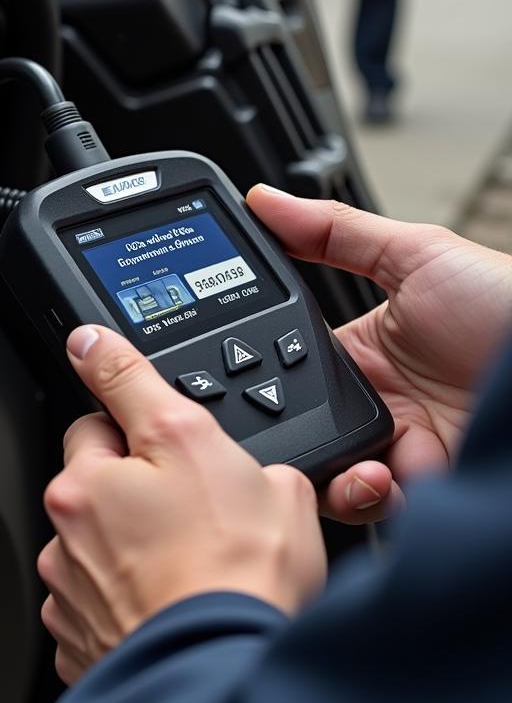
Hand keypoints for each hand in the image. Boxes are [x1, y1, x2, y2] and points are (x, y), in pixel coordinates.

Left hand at [38, 325, 325, 684]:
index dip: (135, 414)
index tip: (102, 365)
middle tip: (184, 506)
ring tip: (181, 565)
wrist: (223, 673)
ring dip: (119, 542)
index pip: (100, 409)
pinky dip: (116, 597)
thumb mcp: (246, 466)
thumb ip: (206, 422)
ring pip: (87, 539)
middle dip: (128, 480)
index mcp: (100, 473)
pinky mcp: (71, 631)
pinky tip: (162, 604)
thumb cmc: (240, 579)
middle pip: (91, 475)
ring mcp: (67, 578)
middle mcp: (71, 519)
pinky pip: (89, 597)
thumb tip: (194, 416)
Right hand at [247, 185, 511, 519]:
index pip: (279, 363)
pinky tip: (375, 472)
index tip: (218, 363)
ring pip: (315, 469)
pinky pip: (361, 502)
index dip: (248, 366)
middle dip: (266, 426)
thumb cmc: (509, 307)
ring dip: (311, 466)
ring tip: (334, 446)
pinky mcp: (413, 485)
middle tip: (258, 415)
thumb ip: (333, 231)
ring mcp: (389, 448)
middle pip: (287, 422)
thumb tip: (264, 200)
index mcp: (357, 352)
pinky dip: (356, 495)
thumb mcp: (418, 255)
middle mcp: (367, 403)